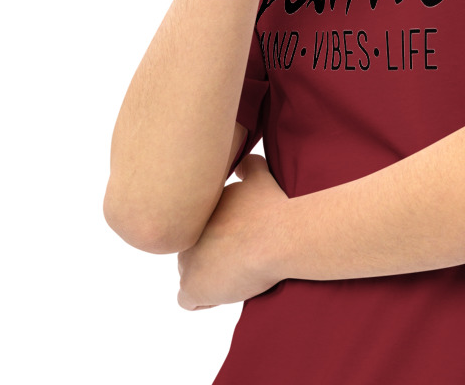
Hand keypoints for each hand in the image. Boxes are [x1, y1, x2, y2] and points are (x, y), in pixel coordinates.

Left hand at [176, 155, 288, 309]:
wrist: (277, 237)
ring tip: (238, 276)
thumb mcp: (260, 178)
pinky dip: (205, 299)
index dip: (222, 236)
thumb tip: (242, 164)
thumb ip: (249, 166)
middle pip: (194, 250)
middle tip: (242, 258)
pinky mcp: (192, 286)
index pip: (202, 228)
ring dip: (210, 278)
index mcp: (200, 211)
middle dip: (213, 256)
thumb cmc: (272, 209)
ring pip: (191, 274)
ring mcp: (187, 260)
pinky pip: (188, 300)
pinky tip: (227, 290)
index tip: (242, 239)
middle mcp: (188, 232)